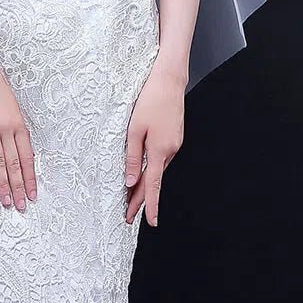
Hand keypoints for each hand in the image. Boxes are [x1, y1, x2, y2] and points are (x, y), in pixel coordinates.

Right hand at [0, 51, 36, 211]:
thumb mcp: (12, 109)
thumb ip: (16, 129)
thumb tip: (19, 152)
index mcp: (20, 125)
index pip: (27, 158)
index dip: (30, 177)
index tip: (33, 194)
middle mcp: (9, 130)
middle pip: (15, 165)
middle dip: (19, 187)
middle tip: (23, 206)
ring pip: (1, 164)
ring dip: (5, 186)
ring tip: (8, 203)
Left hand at [125, 50, 186, 225]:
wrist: (169, 79)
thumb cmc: (150, 99)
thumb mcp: (134, 129)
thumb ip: (132, 157)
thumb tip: (130, 181)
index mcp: (159, 150)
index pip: (153, 186)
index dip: (150, 206)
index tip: (149, 223)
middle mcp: (170, 150)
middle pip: (154, 181)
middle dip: (142, 200)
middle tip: (127, 215)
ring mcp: (174, 143)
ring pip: (158, 170)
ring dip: (146, 184)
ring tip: (130, 198)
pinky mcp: (174, 136)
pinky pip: (161, 159)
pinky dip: (152, 169)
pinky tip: (144, 172)